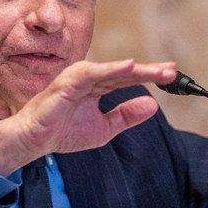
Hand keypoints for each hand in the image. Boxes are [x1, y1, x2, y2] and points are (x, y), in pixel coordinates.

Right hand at [0, 59, 175, 175]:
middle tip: (172, 71)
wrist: (35, 140)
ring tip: (156, 70)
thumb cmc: (63, 131)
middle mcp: (91, 78)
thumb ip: (127, 115)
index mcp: (99, 87)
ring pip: (112, 70)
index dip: (150, 76)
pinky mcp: (67, 82)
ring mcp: (79, 78)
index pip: (129, 79)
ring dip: (135, 69)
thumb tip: (153, 105)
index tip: (172, 76)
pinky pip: (92, 73)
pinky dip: (110, 69)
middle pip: (125, 72)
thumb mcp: (104, 127)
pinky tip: (128, 67)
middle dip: (149, 71)